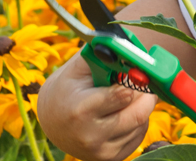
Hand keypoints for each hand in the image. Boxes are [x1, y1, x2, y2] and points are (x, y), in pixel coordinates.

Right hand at [38, 52, 157, 160]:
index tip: (135, 72)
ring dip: (140, 107)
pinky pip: (139, 136)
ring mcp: (102, 152)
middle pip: (138, 113)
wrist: (52, 120)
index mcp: (81, 111)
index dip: (133, 80)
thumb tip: (128, 45)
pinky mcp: (111, 159)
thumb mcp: (78, 67)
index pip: (124, 95)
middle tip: (138, 83)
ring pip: (141, 124)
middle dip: (143, 94)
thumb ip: (103, 54)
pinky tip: (122, 113)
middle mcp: (91, 136)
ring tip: (124, 98)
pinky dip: (137, 122)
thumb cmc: (68, 88)